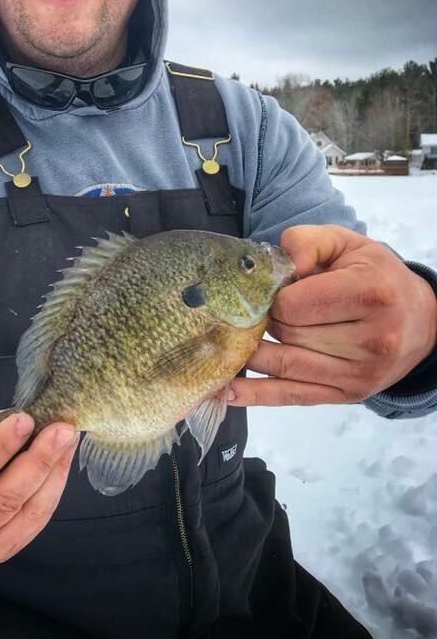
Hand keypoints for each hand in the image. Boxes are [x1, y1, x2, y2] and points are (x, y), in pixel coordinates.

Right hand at [0, 410, 78, 564]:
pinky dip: (52, 491)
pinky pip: (34, 523)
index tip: (26, 420)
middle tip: (60, 430)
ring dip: (53, 474)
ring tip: (67, 443)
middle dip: (38, 461)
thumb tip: (29, 423)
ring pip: (26, 514)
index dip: (0, 445)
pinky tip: (60, 465)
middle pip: (3, 499)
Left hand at [228, 225, 436, 406]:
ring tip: (222, 345)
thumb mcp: (347, 243)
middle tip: (253, 312)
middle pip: (288, 335)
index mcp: (370, 294)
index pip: (295, 305)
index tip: (275, 291)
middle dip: (264, 322)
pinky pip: (293, 396)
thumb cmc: (375, 276)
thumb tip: (281, 265)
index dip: (274, 297)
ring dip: (251, 355)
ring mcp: (360, 373)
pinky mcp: (348, 395)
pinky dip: (256, 395)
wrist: (421, 320)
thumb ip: (307, 241)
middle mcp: (371, 338)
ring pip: (285, 366)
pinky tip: (226, 391)